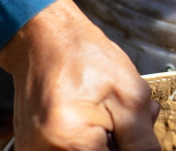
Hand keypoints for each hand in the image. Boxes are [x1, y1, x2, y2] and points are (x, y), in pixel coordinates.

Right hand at [0, 0, 160, 150]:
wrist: (46, 37)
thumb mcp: (131, 96)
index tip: (140, 131)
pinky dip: (93, 139)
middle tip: (135, 120)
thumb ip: (142, 141)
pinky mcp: (33, 147)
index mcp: (71, 141)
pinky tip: (102, 117)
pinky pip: (73, 150)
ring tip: (116, 113)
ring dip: (110, 141)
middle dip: (123, 144)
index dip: (132, 147)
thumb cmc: (85, 57)